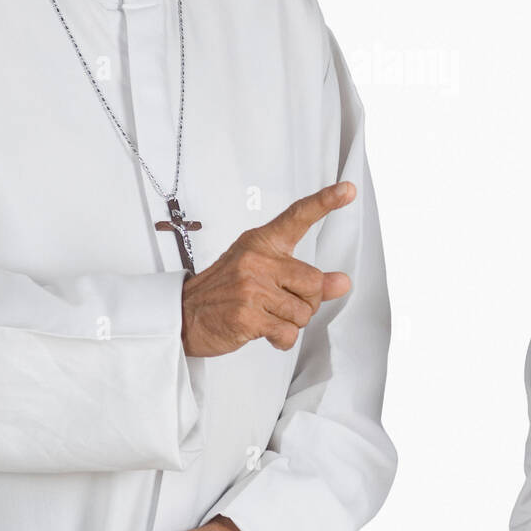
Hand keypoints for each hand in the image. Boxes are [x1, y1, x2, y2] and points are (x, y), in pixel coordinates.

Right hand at [179, 181, 355, 357]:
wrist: (183, 315)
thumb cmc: (224, 292)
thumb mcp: (261, 274)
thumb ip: (302, 276)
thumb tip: (342, 282)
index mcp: (261, 243)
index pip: (297, 217)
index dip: (325, 202)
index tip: (347, 190)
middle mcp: (257, 260)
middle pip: (314, 282)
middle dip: (307, 302)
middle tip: (282, 305)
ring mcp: (251, 287)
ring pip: (303, 312)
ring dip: (292, 323)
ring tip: (267, 317)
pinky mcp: (247, 315)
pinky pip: (288, 333)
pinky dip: (282, 340)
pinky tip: (265, 332)